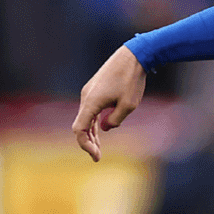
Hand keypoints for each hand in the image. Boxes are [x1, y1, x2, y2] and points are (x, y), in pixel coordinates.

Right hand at [72, 46, 147, 161]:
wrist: (133, 56)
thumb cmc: (132, 80)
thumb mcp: (128, 105)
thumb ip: (115, 120)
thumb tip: (104, 128)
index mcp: (91, 102)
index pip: (79, 129)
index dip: (85, 145)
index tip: (96, 155)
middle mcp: (86, 97)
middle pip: (81, 125)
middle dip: (88, 142)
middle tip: (97, 157)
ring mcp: (90, 92)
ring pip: (85, 117)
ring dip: (91, 133)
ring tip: (98, 148)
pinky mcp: (95, 89)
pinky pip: (91, 109)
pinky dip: (93, 122)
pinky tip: (100, 130)